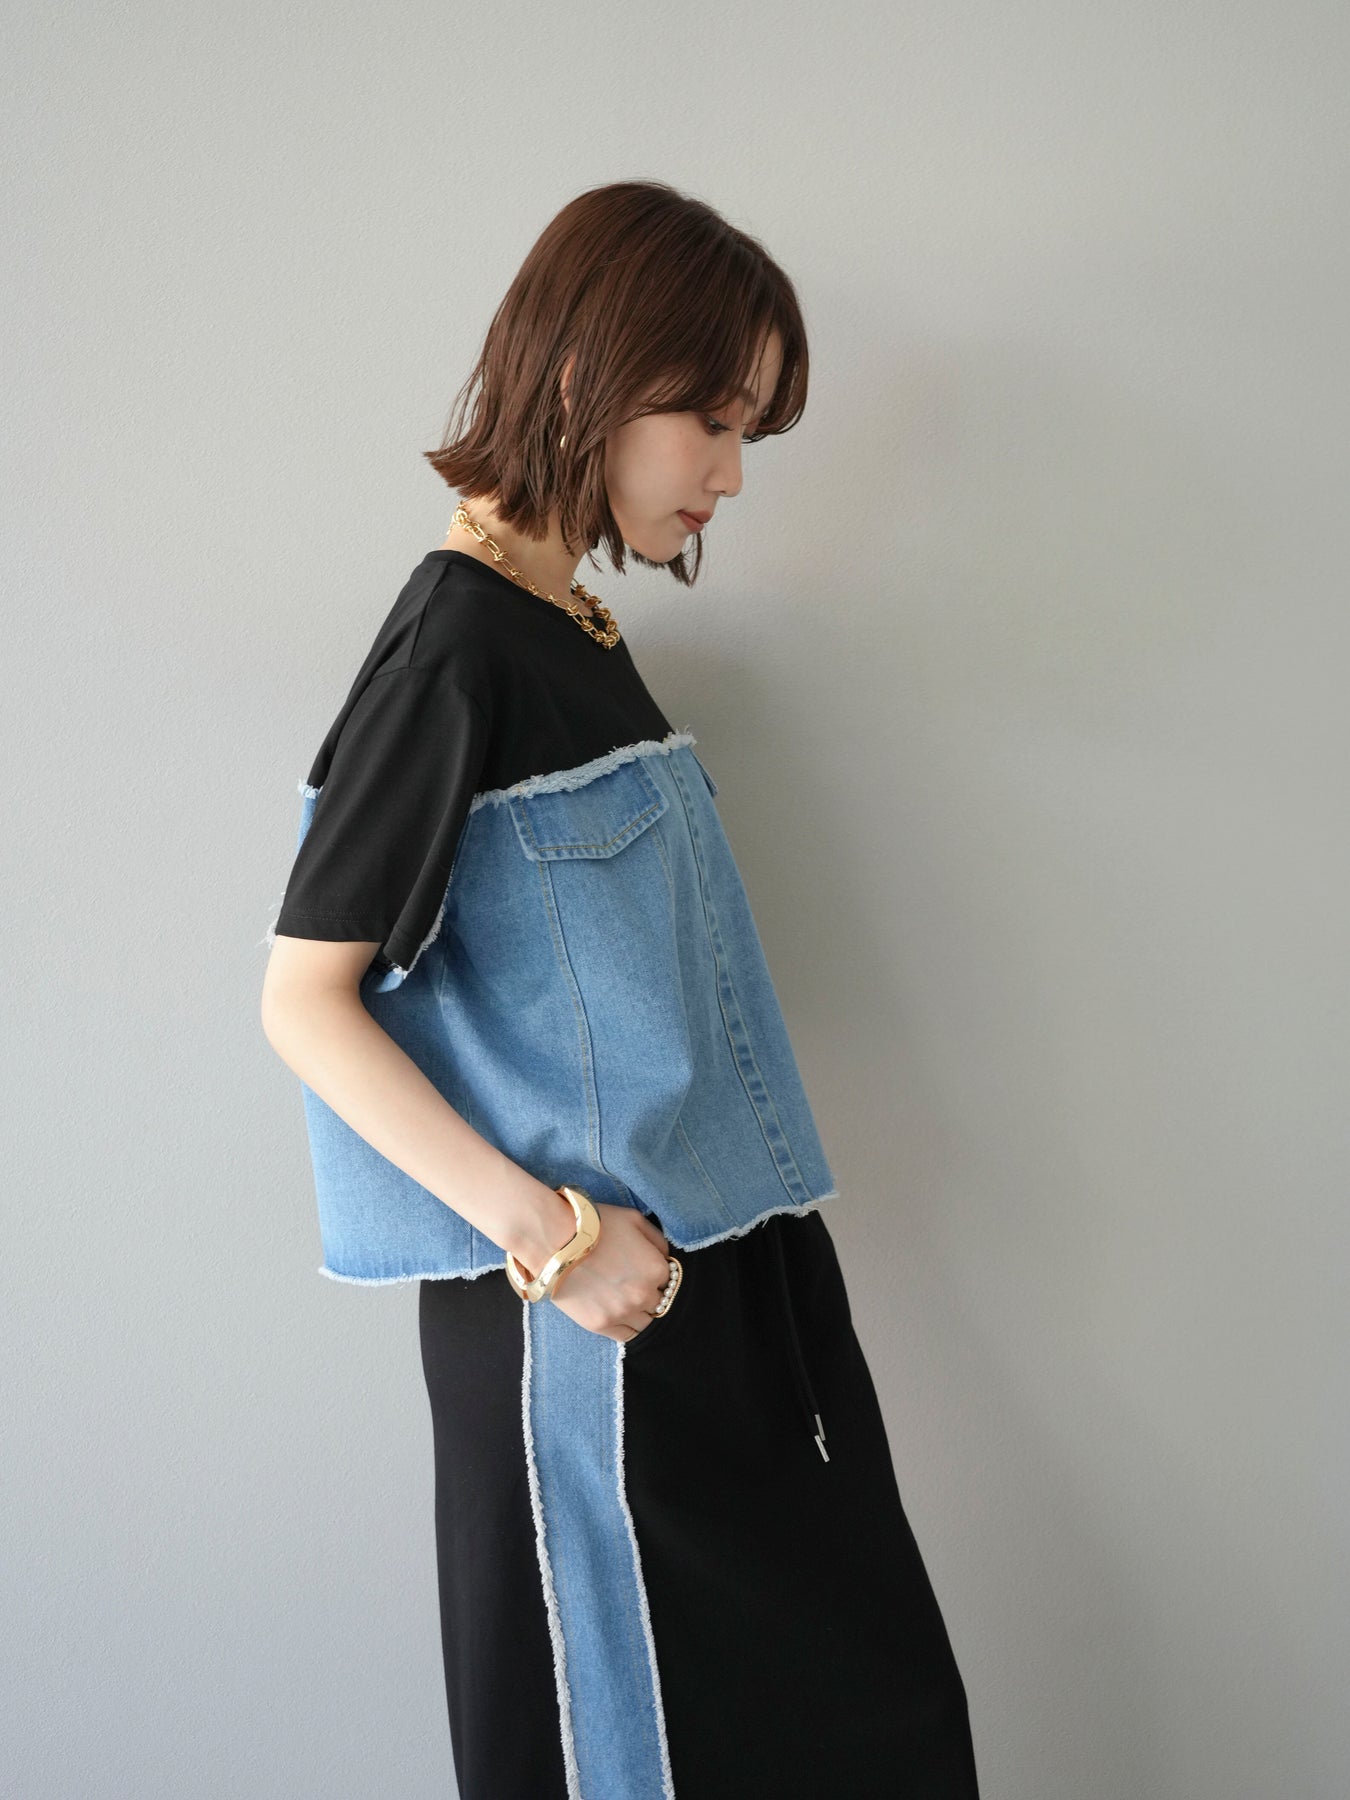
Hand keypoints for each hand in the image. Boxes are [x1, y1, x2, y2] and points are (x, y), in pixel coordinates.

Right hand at [547, 1202, 672, 1343]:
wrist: (555, 1240)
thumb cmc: (596, 1225)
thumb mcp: (635, 1219)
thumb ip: (658, 1241)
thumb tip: (666, 1258)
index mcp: (656, 1269)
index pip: (669, 1281)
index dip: (656, 1275)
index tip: (642, 1270)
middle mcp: (644, 1294)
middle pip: (658, 1304)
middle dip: (648, 1294)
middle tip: (629, 1283)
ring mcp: (622, 1312)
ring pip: (644, 1323)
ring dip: (638, 1313)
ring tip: (621, 1298)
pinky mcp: (601, 1325)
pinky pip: (625, 1336)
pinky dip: (625, 1326)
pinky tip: (616, 1313)